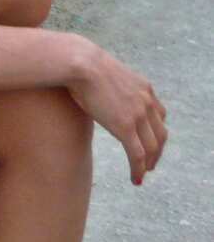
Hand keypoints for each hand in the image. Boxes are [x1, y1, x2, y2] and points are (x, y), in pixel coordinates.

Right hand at [64, 36, 167, 184]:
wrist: (81, 62)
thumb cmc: (81, 64)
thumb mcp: (104, 72)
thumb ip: (108, 83)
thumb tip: (93, 87)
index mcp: (143, 87)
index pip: (159, 114)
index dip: (155, 131)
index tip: (148, 140)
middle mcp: (147, 101)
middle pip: (160, 133)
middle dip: (157, 150)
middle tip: (150, 163)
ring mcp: (138, 115)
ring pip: (152, 147)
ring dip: (149, 163)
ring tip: (142, 173)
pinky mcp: (125, 127)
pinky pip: (137, 154)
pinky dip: (138, 169)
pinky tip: (135, 179)